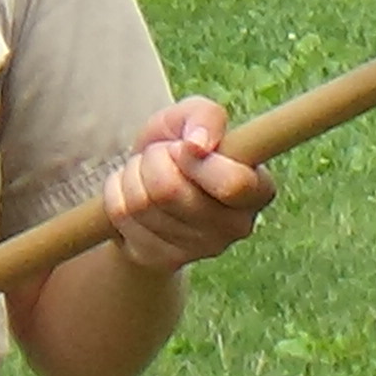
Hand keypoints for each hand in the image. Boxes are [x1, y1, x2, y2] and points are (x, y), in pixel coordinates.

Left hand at [102, 96, 276, 272]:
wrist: (152, 185)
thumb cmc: (182, 145)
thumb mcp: (195, 116)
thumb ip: (205, 116)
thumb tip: (198, 143)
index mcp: (259, 190)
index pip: (232, 184)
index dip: (196, 160)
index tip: (184, 146)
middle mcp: (237, 226)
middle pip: (171, 191)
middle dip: (154, 159)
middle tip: (161, 154)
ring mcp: (200, 249)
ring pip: (142, 204)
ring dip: (132, 174)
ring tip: (145, 172)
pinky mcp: (162, 259)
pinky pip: (122, 217)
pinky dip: (116, 193)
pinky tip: (131, 192)